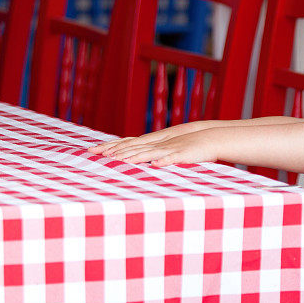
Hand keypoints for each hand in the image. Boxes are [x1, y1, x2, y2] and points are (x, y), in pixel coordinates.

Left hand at [89, 121, 212, 156]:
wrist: (211, 138)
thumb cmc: (190, 146)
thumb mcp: (167, 149)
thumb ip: (152, 153)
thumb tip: (139, 162)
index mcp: (153, 142)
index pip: (127, 143)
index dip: (110, 146)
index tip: (92, 150)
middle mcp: (157, 144)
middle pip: (131, 146)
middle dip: (112, 149)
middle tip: (93, 152)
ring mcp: (169, 148)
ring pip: (147, 152)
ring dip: (132, 156)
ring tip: (117, 159)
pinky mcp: (182, 155)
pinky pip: (170, 158)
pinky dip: (162, 160)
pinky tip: (154, 164)